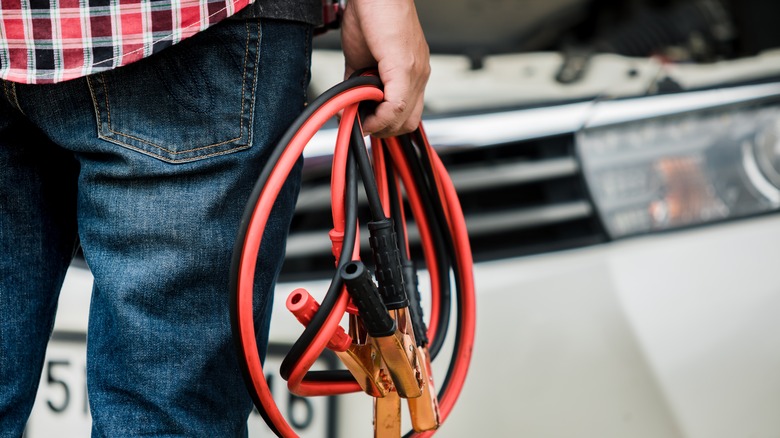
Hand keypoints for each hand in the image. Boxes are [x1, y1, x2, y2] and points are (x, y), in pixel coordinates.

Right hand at [340, 0, 429, 136]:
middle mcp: (419, 73)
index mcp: (411, 72)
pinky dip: (379, 115)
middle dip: (383, 130)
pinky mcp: (405, 65)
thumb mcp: (361, 57)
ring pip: (405, 118)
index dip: (384, 126)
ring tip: (360, 116)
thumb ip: (358, 82)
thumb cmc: (371, 13)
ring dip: (379, 124)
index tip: (363, 124)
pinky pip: (398, 104)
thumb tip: (349, 103)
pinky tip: (363, 111)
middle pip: (409, 123)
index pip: (407, 114)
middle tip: (362, 124)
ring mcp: (415, 71)